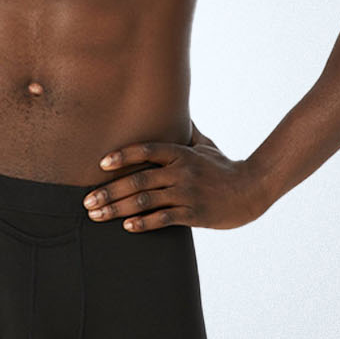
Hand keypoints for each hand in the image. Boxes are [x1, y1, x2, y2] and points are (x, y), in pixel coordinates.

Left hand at [81, 126, 268, 231]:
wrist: (252, 189)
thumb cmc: (225, 167)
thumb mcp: (205, 144)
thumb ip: (185, 132)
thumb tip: (172, 111)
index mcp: (180, 153)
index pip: (146, 150)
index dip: (122, 156)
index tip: (100, 164)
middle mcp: (180, 171)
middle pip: (137, 179)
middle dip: (108, 191)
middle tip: (87, 201)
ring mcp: (187, 194)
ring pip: (145, 201)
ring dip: (117, 209)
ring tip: (97, 216)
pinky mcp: (194, 214)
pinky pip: (163, 219)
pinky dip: (144, 223)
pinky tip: (127, 227)